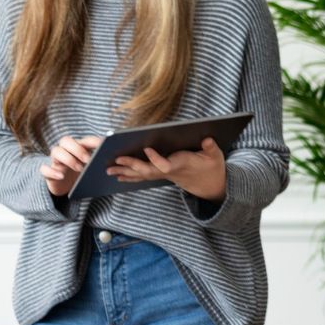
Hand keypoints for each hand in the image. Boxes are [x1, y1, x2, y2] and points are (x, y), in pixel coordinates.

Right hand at [41, 135, 101, 196]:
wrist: (64, 187)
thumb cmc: (79, 175)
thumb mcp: (90, 170)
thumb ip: (97, 164)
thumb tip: (112, 163)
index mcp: (78, 148)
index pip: (84, 140)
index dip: (92, 141)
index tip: (103, 144)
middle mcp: (65, 151)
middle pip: (66, 141)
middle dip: (77, 148)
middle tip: (88, 159)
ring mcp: (55, 161)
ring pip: (55, 151)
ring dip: (67, 158)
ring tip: (79, 168)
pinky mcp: (48, 172)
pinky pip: (45, 169)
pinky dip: (52, 171)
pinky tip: (61, 176)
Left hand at [108, 137, 226, 200]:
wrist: (210, 185)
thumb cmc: (211, 168)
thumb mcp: (216, 156)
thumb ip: (211, 148)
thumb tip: (208, 139)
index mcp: (181, 165)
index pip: (165, 165)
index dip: (155, 159)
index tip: (146, 148)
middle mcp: (169, 171)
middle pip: (147, 170)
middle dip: (131, 165)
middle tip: (115, 160)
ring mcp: (163, 174)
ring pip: (142, 174)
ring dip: (125, 171)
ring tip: (109, 170)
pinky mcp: (160, 175)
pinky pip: (143, 176)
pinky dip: (130, 175)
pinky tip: (118, 175)